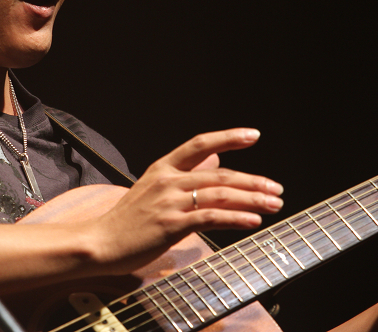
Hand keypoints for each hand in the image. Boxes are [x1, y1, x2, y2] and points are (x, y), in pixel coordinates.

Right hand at [90, 128, 283, 274]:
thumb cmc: (127, 219)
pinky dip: (235, 218)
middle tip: (276, 188)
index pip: (200, 144)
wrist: (100, 242)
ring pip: (219, 195)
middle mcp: (167, 180)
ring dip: (251, 200)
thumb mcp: (153, 187)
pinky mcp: (171, 225)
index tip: (254, 135)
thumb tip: (215, 160)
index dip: (228, 137)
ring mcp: (169, 202)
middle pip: (220, 173)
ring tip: (273, 205)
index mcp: (163, 167)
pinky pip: (210, 218)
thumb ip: (184, 173)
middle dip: (253, 181)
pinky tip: (252, 221)